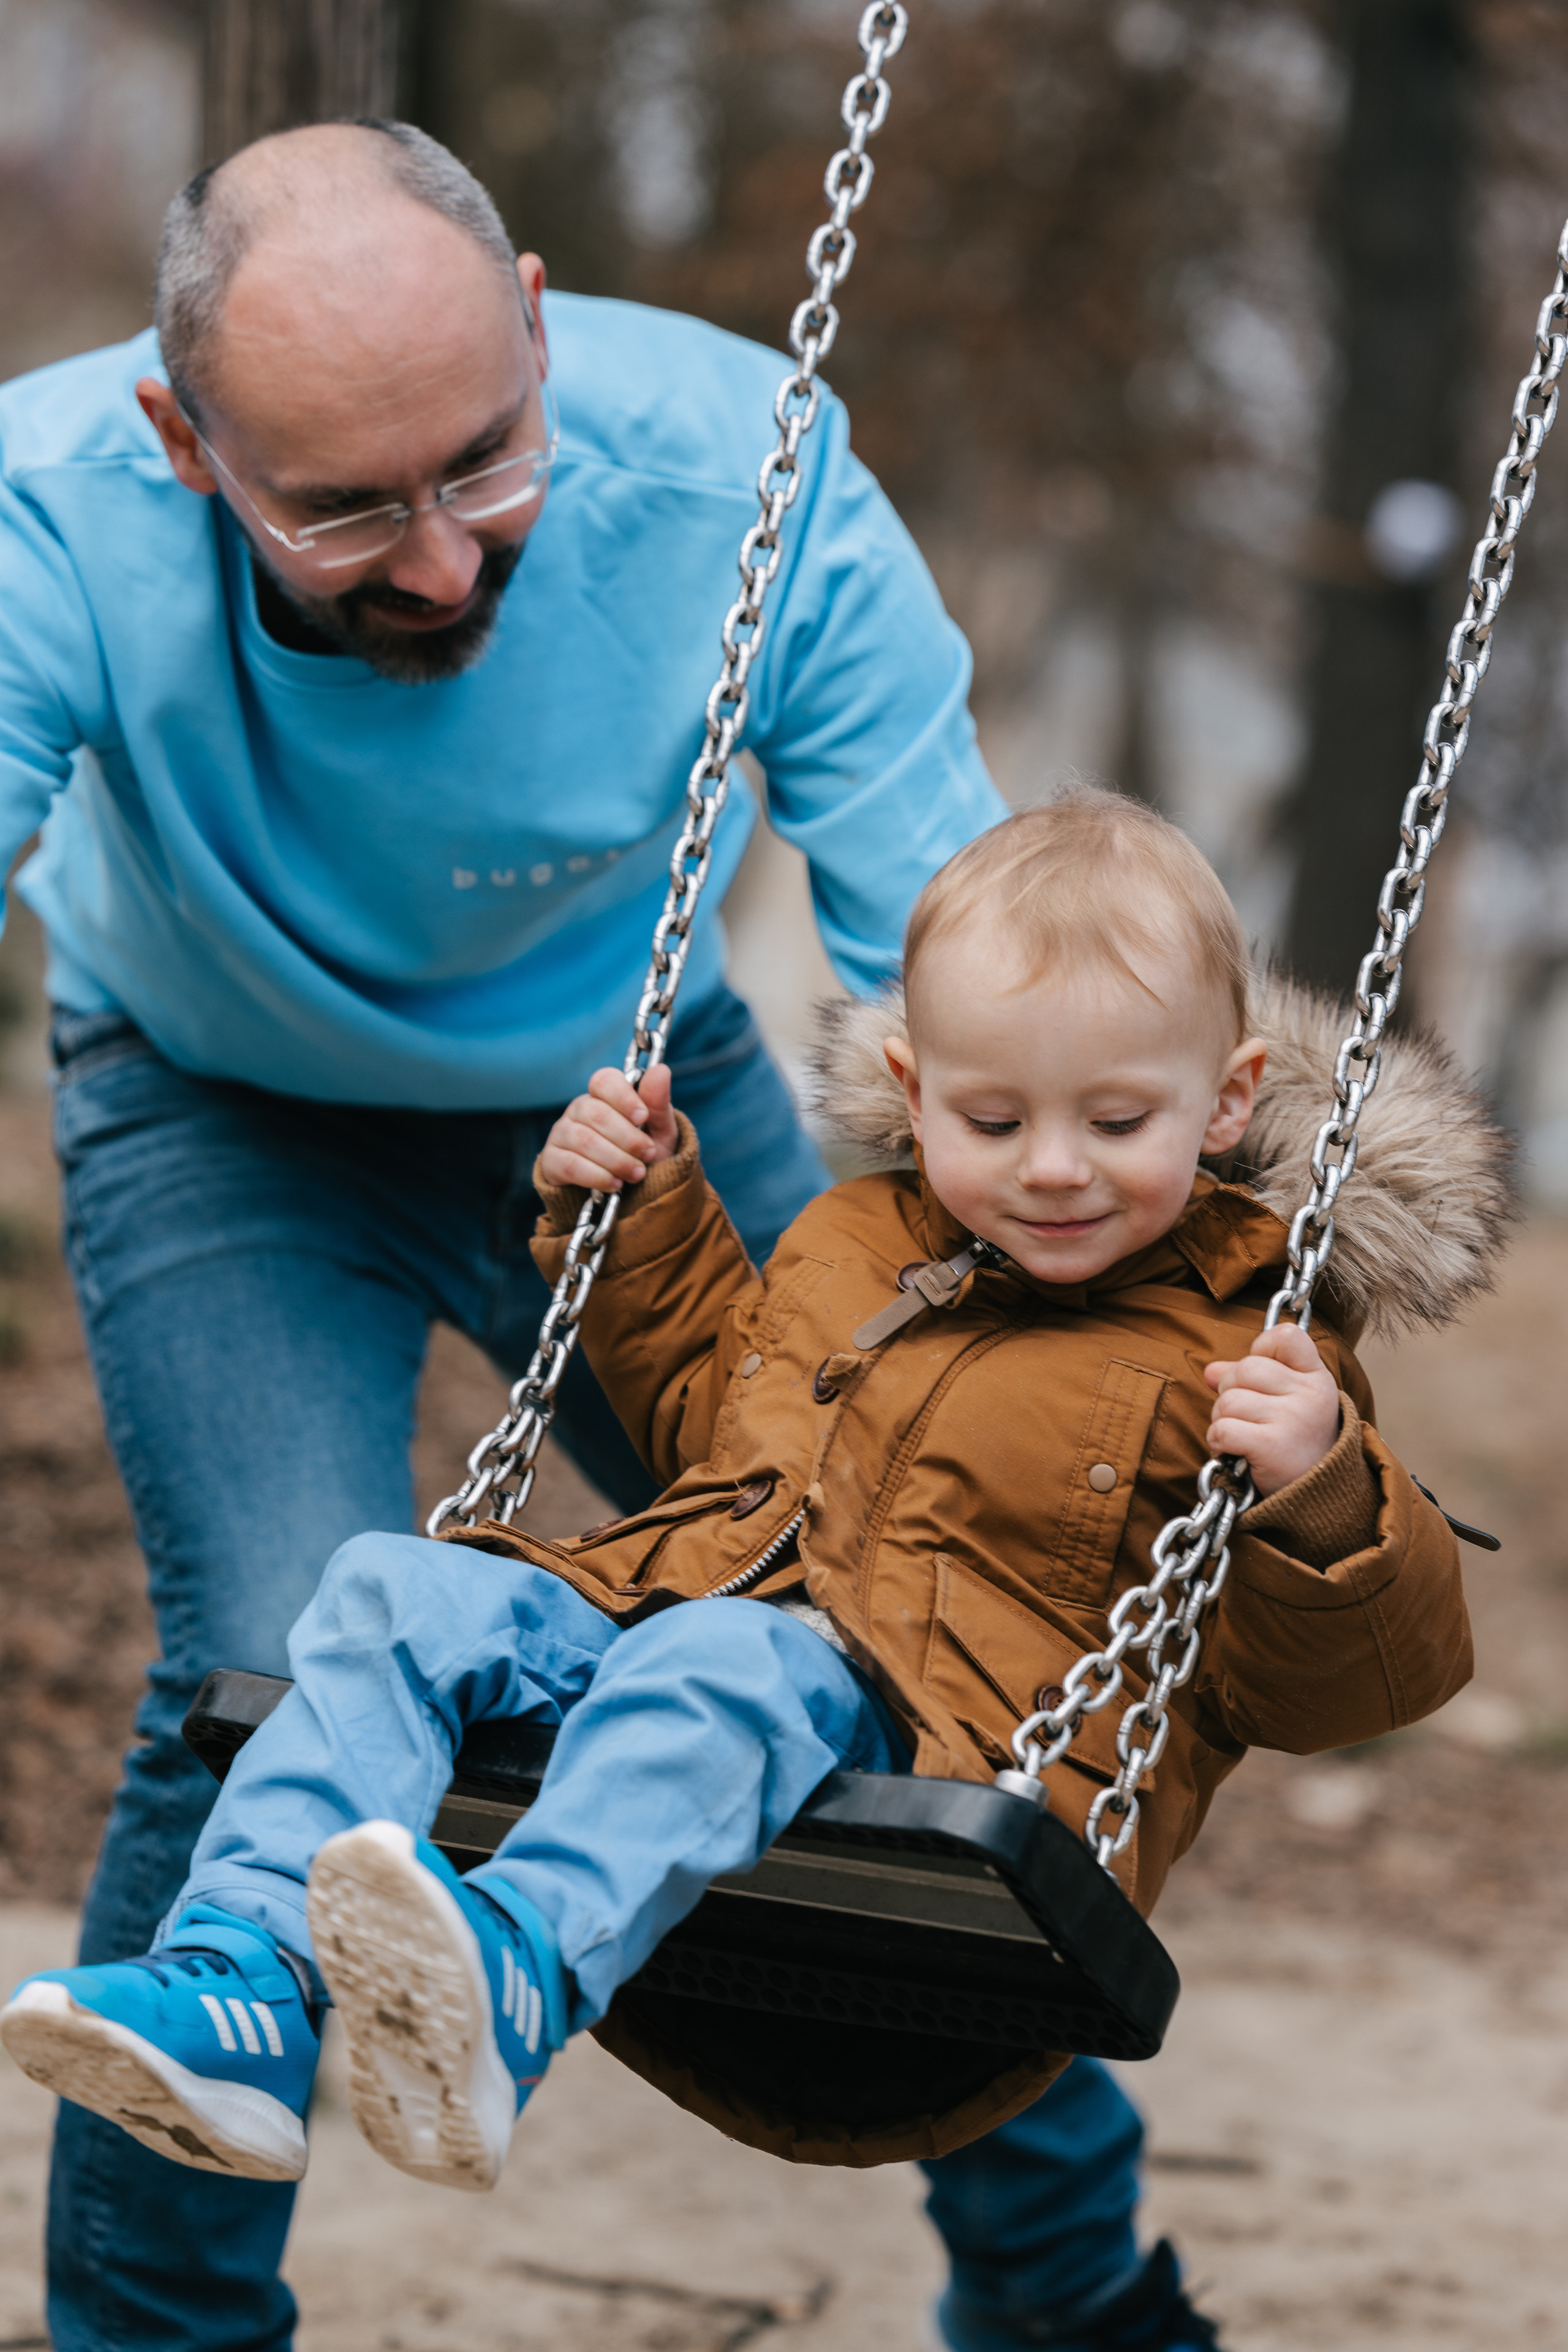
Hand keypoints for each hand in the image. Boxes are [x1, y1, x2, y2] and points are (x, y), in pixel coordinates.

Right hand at [538, 1064, 678, 1192]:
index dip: (623, 1097)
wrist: (630, 1192)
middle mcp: (579, 1110)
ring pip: (583, 1140)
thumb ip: (658, 1104)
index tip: (642, 1117)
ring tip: (637, 1174)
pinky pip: (570, 1165)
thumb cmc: (642, 1154)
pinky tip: (615, 1183)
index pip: (604, 1081)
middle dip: (627, 1138)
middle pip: (596, 1113)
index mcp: (604, 1095)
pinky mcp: (551, 1161)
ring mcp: (561, 1134)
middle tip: (648, 1155)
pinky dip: (597, 1176)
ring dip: (616, 1160)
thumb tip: (661, 1070)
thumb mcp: (659, 1132)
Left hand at [1203, 1322, 1340, 1497]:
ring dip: (1222, 1419)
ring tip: (1243, 1436)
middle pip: (1244, 1368)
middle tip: (1247, 1417)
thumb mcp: (1287, 1404)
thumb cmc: (1296, 1444)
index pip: (1286, 1337)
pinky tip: (1235, 1451)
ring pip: (1227, 1400)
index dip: (1262, 1348)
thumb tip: (1210, 1370)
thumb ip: (1251, 1379)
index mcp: (1317, 1378)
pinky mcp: (1272, 1447)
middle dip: (1232, 1391)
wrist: (1317, 1499)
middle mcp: (1310, 1396)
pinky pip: (1222, 1428)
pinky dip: (1218, 1441)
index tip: (1262, 1376)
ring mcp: (1293, 1420)